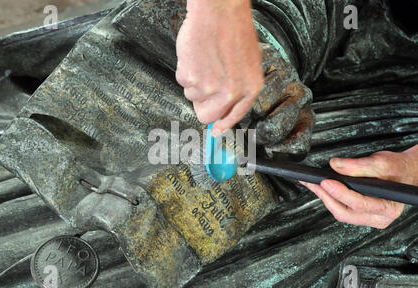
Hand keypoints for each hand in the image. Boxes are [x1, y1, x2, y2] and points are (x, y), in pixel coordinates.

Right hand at [176, 0, 263, 136]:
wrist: (219, 10)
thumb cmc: (234, 30)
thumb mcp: (249, 62)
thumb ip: (239, 88)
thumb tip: (224, 110)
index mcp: (250, 88)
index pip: (234, 117)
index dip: (222, 126)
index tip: (214, 132)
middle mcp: (231, 92)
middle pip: (206, 115)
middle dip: (201, 104)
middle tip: (202, 85)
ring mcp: (210, 87)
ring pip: (192, 96)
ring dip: (194, 81)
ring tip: (204, 60)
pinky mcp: (191, 77)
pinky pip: (182, 81)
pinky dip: (185, 70)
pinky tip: (195, 55)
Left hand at [300, 145, 417, 228]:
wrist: (405, 173)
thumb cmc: (398, 169)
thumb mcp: (382, 162)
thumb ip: (358, 165)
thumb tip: (336, 165)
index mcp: (388, 207)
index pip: (359, 203)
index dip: (340, 193)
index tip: (325, 181)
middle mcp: (379, 217)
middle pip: (345, 213)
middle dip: (326, 197)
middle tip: (313, 183)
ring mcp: (369, 218)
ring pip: (341, 214)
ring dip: (325, 198)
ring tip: (313, 184)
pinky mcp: (361, 215)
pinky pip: (342, 211)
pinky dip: (330, 200)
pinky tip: (322, 189)